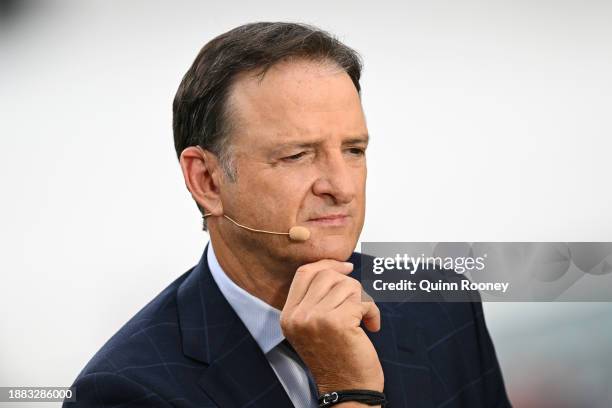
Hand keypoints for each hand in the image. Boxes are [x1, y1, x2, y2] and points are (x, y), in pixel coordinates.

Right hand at [280, 259, 383, 393]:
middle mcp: (298, 316)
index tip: (347, 267)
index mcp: (289, 315)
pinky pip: (361, 300)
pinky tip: (372, 326)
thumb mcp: (313, 328)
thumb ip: (316, 300)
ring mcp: (315, 318)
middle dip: (349, 286)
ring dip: (362, 300)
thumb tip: (340, 268)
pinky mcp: (337, 323)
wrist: (347, 391)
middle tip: (357, 305)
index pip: (304, 273)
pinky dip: (372, 311)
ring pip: (347, 285)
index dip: (327, 265)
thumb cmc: (337, 359)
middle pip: (327, 275)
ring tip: (363, 319)